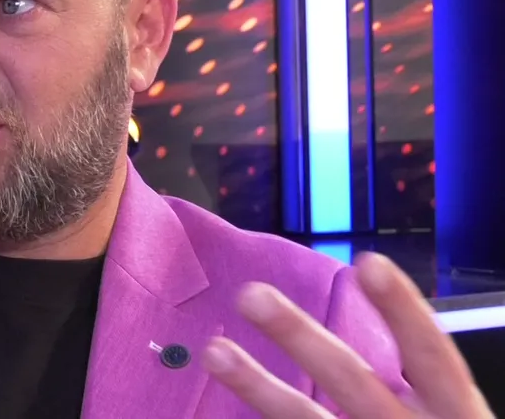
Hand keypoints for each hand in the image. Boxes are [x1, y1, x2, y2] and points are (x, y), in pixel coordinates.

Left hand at [203, 252, 491, 417]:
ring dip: (258, 387)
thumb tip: (360, 310)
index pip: (431, 355)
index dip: (403, 311)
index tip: (369, 263)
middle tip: (251, 294)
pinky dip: (263, 414)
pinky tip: (213, 412)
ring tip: (215, 351)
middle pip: (353, 381)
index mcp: (452, 413)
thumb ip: (413, 384)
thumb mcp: (448, 417)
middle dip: (300, 337)